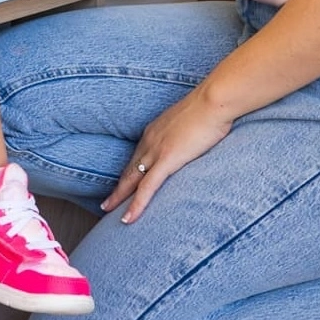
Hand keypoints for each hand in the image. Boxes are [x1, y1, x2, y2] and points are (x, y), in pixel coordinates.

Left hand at [102, 85, 234, 222]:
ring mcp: (156, 151)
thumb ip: (188, 132)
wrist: (214, 100)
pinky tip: (127, 219)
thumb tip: (194, 139)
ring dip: (120, 198)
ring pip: (132, 180)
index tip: (123, 183)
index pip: (138, 156)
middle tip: (105, 203)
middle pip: (129, 169)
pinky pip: (147, 188)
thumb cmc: (211, 106)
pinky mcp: (166, 160)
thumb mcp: (194, 120)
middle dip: (117, 188)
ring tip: (109, 212)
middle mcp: (150, 140)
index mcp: (156, 130)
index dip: (129, 172)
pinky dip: (136, 205)